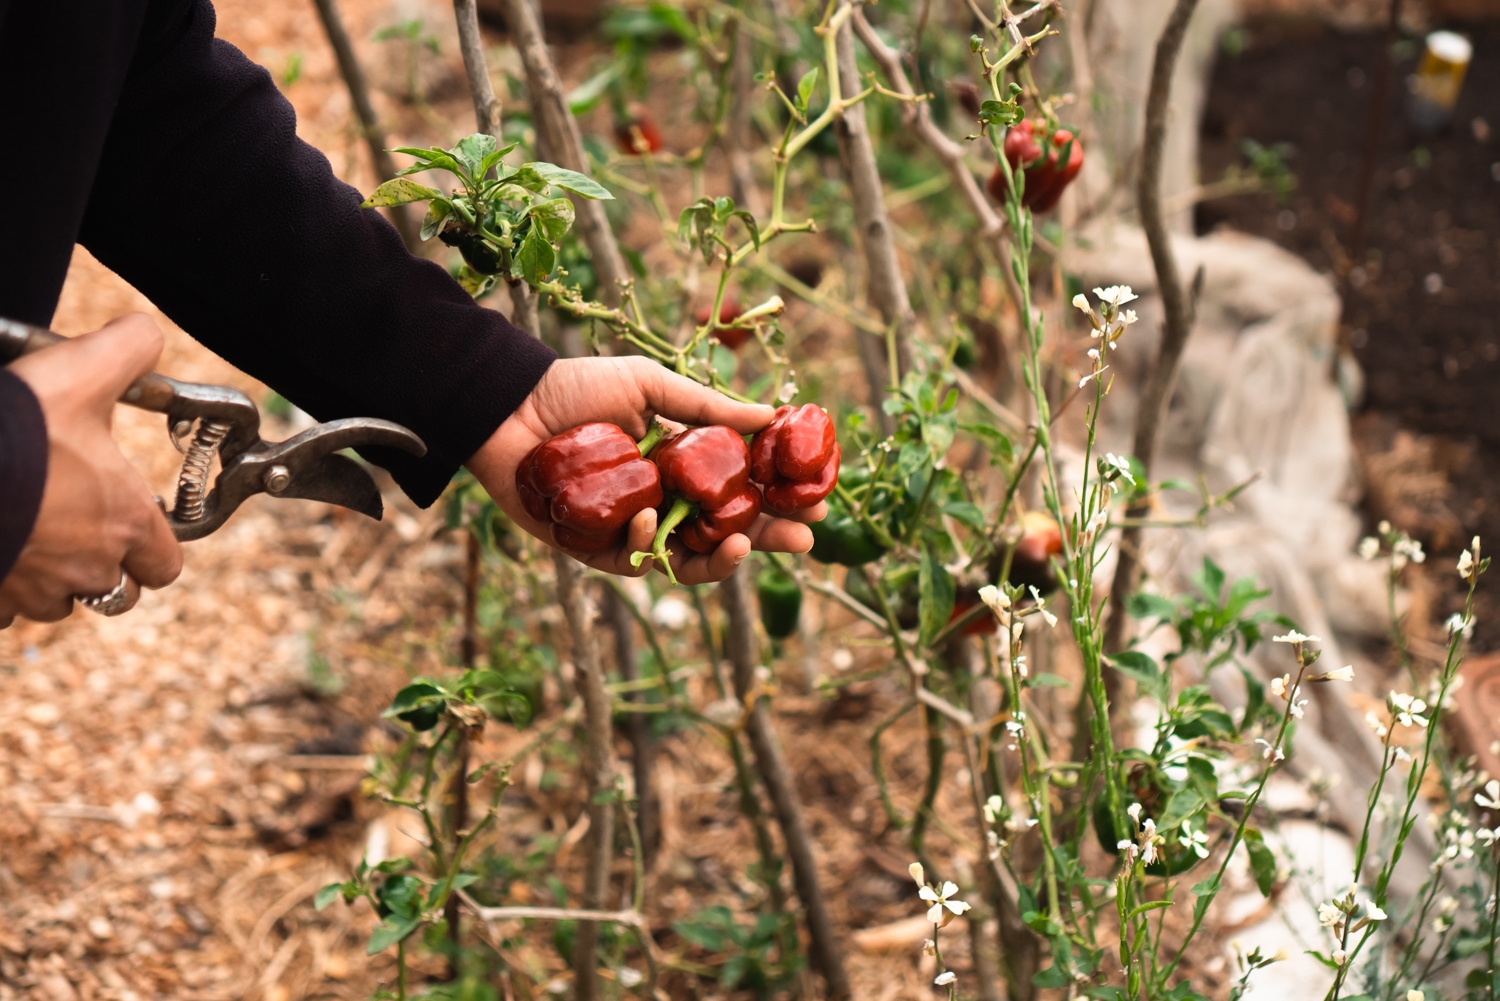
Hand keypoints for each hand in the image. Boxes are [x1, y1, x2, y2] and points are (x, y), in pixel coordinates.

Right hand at [0, 315, 183, 625]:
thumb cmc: (15, 426)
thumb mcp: (80, 369)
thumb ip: (128, 348)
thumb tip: (144, 334)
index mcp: (125, 522)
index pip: (165, 564)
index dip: (153, 547)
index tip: (134, 523)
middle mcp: (88, 567)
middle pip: (116, 593)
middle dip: (105, 571)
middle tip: (80, 532)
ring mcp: (34, 590)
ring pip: (57, 604)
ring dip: (51, 580)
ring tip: (31, 535)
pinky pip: (3, 611)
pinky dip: (2, 589)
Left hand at [468, 357, 827, 583]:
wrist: (508, 406)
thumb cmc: (577, 388)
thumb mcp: (651, 385)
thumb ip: (708, 408)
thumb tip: (773, 413)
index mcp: (680, 465)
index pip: (740, 492)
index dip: (778, 501)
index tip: (817, 504)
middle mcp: (663, 502)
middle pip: (725, 534)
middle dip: (766, 541)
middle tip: (803, 542)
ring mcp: (632, 530)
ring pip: (687, 561)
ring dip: (720, 560)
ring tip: (742, 545)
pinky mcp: (594, 550)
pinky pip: (634, 561)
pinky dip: (648, 545)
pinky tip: (653, 518)